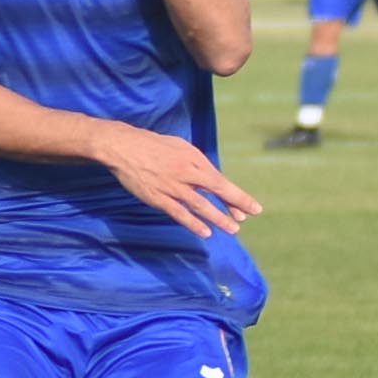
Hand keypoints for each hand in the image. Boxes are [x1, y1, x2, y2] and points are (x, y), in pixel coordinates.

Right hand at [96, 122, 261, 239]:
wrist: (124, 148)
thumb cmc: (153, 145)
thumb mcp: (180, 147)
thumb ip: (196, 163)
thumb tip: (211, 178)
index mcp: (194, 161)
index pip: (221, 182)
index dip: (237, 196)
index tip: (253, 208)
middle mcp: (186, 174)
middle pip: (216, 192)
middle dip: (234, 206)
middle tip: (248, 218)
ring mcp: (172, 188)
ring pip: (200, 205)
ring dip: (218, 218)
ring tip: (233, 230)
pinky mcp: (157, 198)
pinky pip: (178, 213)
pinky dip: (193, 223)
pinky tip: (205, 232)